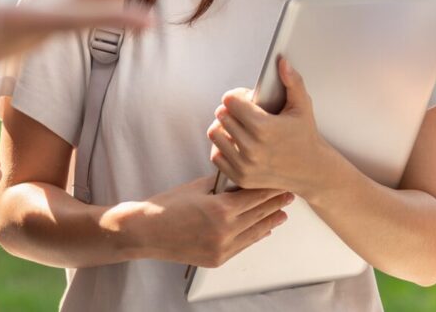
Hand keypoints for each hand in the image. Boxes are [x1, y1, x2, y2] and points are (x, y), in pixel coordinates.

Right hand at [107, 174, 292, 267]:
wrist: (145, 231)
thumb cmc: (167, 206)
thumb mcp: (198, 186)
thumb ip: (223, 183)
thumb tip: (242, 177)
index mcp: (221, 209)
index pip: (255, 195)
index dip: (271, 187)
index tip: (283, 179)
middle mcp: (225, 231)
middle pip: (259, 213)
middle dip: (275, 202)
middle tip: (290, 193)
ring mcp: (222, 248)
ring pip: (255, 231)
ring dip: (271, 220)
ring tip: (284, 212)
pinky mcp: (217, 258)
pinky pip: (244, 245)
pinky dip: (256, 235)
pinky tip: (265, 229)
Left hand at [207, 58, 344, 198]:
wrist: (312, 171)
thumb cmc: (305, 137)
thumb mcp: (302, 107)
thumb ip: (292, 82)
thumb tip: (282, 63)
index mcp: (265, 127)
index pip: (230, 101)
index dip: (236, 95)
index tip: (245, 98)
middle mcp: (252, 147)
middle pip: (221, 115)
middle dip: (231, 110)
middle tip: (244, 112)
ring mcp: (245, 165)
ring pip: (215, 134)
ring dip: (223, 127)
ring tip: (238, 126)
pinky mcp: (241, 177)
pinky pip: (216, 156)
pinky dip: (222, 148)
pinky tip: (236, 143)